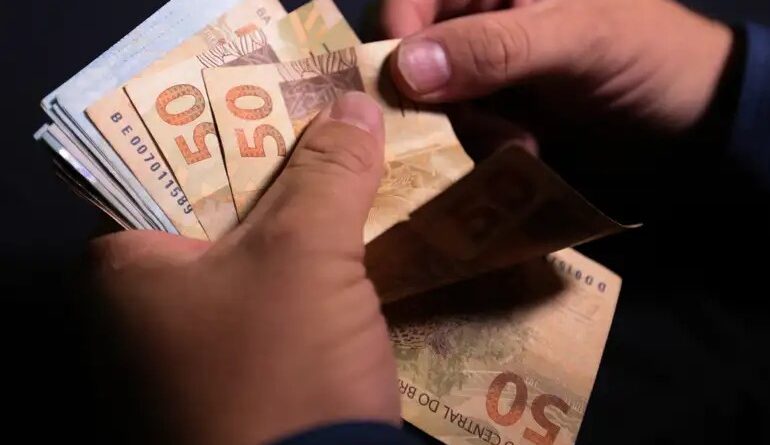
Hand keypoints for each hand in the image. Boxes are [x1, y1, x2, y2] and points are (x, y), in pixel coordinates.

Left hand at [91, 92, 398, 444]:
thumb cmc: (278, 367)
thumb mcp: (304, 255)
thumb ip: (327, 173)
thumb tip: (355, 104)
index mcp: (124, 270)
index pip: (175, 166)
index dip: (241, 129)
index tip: (296, 105)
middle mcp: (142, 312)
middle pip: (222, 211)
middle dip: (286, 177)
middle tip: (338, 133)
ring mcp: (191, 350)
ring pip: (256, 259)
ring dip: (308, 225)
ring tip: (357, 174)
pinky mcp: (240, 377)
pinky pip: (277, 302)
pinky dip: (315, 275)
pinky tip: (357, 248)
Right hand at [383, 0, 732, 131]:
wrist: (690, 111)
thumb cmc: (645, 51)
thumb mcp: (574, 38)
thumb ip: (494, 47)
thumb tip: (405, 69)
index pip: (410, 1)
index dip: (395, 43)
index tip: (405, 96)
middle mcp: (478, 17)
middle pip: (411, 57)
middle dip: (433, 101)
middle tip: (465, 133)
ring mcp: (484, 68)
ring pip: (432, 101)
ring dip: (463, 131)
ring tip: (514, 143)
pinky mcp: (494, 110)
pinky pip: (459, 129)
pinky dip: (479, 146)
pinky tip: (519, 150)